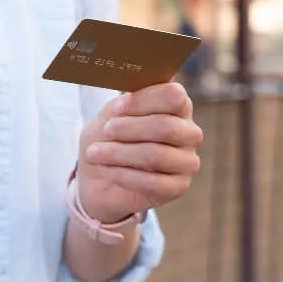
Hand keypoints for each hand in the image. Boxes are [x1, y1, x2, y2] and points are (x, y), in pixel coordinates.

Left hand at [76, 83, 201, 223]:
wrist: (97, 176)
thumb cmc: (107, 139)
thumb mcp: (109, 116)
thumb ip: (123, 104)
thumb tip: (129, 94)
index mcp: (176, 107)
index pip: (174, 95)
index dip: (143, 100)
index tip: (116, 108)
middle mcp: (188, 133)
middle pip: (167, 126)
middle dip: (130, 128)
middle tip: (105, 130)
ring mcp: (187, 162)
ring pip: (157, 155)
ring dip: (120, 153)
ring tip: (94, 152)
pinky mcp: (177, 187)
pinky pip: (152, 182)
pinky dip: (122, 174)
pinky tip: (105, 169)